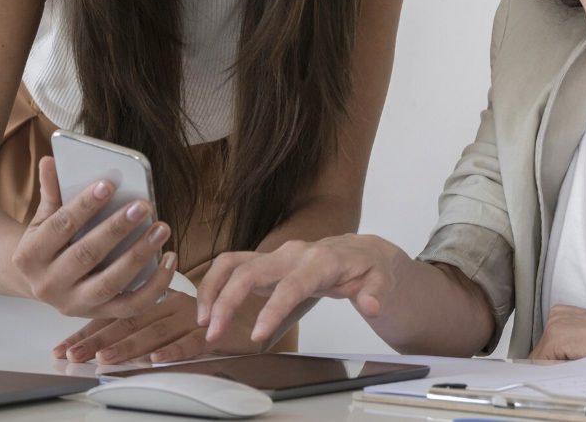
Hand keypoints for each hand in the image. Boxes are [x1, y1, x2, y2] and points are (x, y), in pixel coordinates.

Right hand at [11, 156, 174, 317]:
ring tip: (161, 229)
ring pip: (110, 282)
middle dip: (116, 229)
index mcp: (30, 256)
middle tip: (144, 205)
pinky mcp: (100, 315)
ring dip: (139, 255)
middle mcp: (48, 285)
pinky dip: (155, 285)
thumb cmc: (49, 243)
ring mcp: (75, 304)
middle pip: (86, 255)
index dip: (84, 205)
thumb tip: (50, 160)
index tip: (108, 184)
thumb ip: (51, 192)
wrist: (39, 282)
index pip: (60, 226)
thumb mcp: (43, 219)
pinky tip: (170, 258)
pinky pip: (132, 305)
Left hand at [54, 290, 281, 363]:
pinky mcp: (226, 329)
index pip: (125, 312)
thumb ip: (175, 318)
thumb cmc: (248, 298)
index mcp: (175, 297)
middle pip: (133, 322)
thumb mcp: (204, 308)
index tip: (67, 345)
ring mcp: (204, 315)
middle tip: (73, 357)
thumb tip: (138, 341)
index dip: (95, 328)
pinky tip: (156, 359)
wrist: (298, 274)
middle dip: (99, 341)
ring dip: (130, 346)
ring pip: (159, 330)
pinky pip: (197, 341)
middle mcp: (184, 303)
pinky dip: (176, 350)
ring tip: (106, 360)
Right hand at [196, 234, 403, 344]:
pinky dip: (214, 284)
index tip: (258, 334)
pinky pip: (232, 266)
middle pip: (250, 270)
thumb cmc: (368, 267)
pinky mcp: (265, 262)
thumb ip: (376, 293)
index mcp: (320, 261)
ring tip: (204, 321)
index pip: (292, 285)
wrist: (361, 251)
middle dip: (227, 299)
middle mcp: (292, 254)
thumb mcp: (381, 279)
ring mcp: (276, 256)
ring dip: (212, 289)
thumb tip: (370, 305)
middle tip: (214, 332)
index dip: (273, 308)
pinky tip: (208, 309)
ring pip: (233, 263)